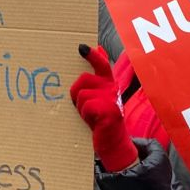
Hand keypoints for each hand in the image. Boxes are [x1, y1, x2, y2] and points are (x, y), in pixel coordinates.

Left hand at [69, 45, 137, 171]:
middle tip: (84, 106)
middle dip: (76, 93)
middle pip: (82, 79)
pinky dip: (85, 115)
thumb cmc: (100, 118)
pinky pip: (86, 107)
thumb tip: (98, 48)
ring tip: (90, 116)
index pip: (101, 65)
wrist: (113, 142)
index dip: (92, 55)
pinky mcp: (110, 111)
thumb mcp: (97, 96)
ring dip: (80, 108)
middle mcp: (112, 88)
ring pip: (81, 95)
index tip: (81, 48)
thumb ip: (96, 76)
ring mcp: (112, 99)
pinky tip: (93, 121)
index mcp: (108, 83)